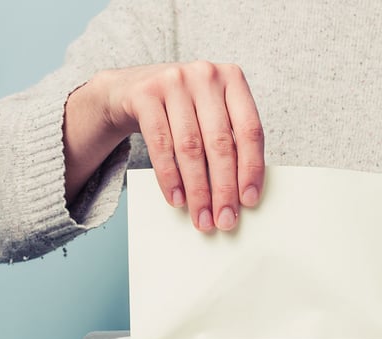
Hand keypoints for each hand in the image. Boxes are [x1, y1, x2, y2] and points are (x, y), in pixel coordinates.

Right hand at [64, 61, 263, 230]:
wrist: (130, 89)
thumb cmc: (182, 109)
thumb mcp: (210, 112)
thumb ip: (228, 140)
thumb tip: (240, 194)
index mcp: (232, 79)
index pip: (249, 130)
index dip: (251, 169)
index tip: (249, 200)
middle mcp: (205, 75)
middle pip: (219, 143)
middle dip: (223, 188)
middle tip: (224, 220)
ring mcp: (173, 81)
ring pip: (190, 148)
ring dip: (197, 190)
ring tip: (201, 217)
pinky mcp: (145, 94)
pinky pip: (160, 144)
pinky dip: (169, 177)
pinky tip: (177, 199)